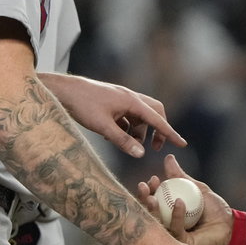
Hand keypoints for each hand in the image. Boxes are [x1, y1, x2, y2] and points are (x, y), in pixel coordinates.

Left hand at [39, 74, 185, 157]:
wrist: (63, 90)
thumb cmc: (82, 104)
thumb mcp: (103, 126)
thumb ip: (122, 141)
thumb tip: (141, 154)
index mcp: (131, 101)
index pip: (157, 119)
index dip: (170, 133)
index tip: (182, 144)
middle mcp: (129, 98)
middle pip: (153, 113)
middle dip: (156, 131)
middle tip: (154, 147)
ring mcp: (120, 99)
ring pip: (138, 117)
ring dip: (137, 132)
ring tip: (126, 145)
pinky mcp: (111, 103)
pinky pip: (125, 117)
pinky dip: (124, 128)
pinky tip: (112, 137)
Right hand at [137, 154, 232, 244]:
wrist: (230, 225)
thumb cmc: (215, 210)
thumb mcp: (196, 188)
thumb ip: (180, 176)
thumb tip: (169, 158)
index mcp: (169, 212)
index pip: (154, 200)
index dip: (149, 190)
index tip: (152, 179)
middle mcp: (168, 224)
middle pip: (150, 212)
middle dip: (143, 199)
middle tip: (144, 187)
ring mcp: (174, 235)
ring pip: (158, 223)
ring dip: (152, 208)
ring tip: (152, 197)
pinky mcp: (182, 244)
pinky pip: (175, 229)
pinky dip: (176, 215)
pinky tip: (179, 203)